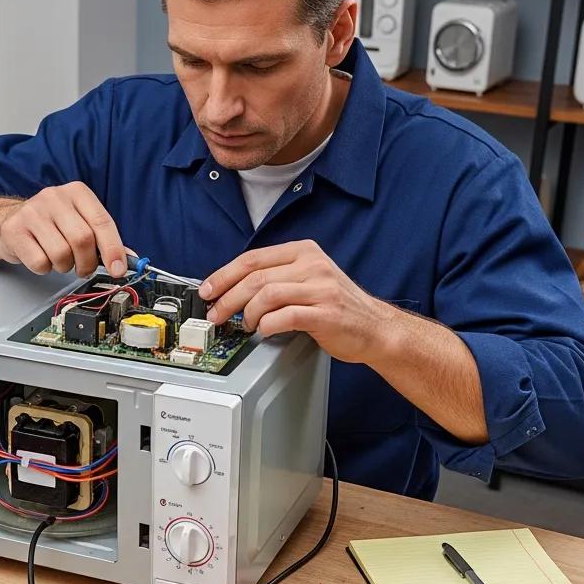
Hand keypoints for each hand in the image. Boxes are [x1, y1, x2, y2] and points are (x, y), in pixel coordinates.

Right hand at [0, 182, 126, 277]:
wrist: (9, 223)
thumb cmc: (51, 226)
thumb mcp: (80, 224)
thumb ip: (103, 240)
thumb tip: (127, 259)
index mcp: (77, 192)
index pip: (101, 221)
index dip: (113, 249)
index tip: (118, 270)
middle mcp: (54, 197)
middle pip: (82, 239)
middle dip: (87, 263)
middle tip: (83, 269)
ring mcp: (32, 211)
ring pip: (61, 254)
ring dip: (64, 266)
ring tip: (58, 259)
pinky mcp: (14, 230)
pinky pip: (40, 262)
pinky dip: (44, 269)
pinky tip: (40, 257)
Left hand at [199, 240, 397, 363]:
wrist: (377, 329)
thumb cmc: (338, 308)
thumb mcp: (309, 280)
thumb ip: (277, 278)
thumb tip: (233, 290)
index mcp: (304, 252)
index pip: (253, 258)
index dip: (224, 275)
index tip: (207, 290)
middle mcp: (312, 265)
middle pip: (255, 277)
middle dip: (227, 298)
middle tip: (215, 314)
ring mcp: (321, 288)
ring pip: (266, 294)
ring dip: (247, 313)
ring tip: (245, 325)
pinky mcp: (326, 313)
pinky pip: (284, 316)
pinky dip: (267, 325)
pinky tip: (264, 331)